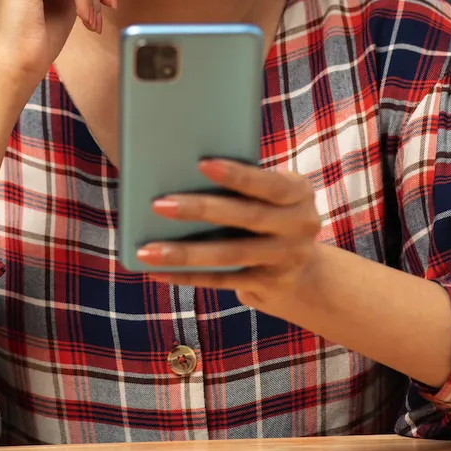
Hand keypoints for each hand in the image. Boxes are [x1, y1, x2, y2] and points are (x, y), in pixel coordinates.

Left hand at [137, 159, 323, 314]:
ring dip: (185, 253)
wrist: (303, 272)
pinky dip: (187, 276)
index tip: (201, 164)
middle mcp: (299, 226)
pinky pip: (221, 281)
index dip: (237, 175)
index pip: (269, 183)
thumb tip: (181, 170)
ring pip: (229, 256)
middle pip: (246, 218)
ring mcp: (286, 260)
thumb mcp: (271, 195)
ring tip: (146, 250)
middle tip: (158, 205)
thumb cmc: (269, 213)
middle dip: (200, 210)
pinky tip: (157, 271)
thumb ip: (244, 184)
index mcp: (299, 193)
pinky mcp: (268, 286)